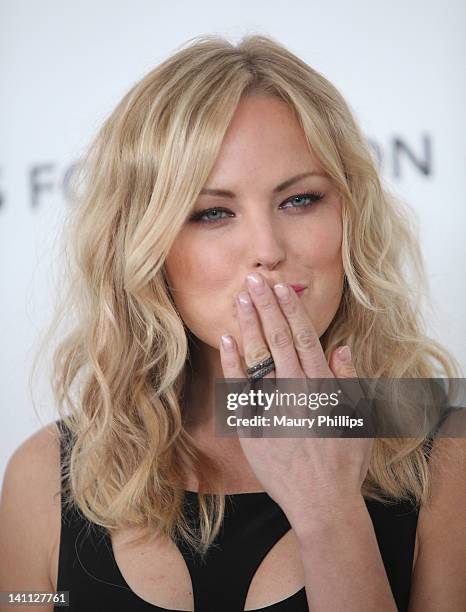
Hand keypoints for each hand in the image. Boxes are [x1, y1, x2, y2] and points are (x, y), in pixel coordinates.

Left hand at [219, 272, 373, 530]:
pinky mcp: (253, 426)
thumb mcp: (359, 419)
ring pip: (258, 357)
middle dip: (266, 306)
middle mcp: (295, 391)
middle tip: (254, 279)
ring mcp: (271, 408)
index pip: (303, 338)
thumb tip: (341, 346)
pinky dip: (232, 364)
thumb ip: (349, 381)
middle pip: (278, 339)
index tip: (280, 287)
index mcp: (322, 386)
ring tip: (240, 298)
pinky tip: (225, 341)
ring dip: (249, 325)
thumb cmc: (344, 462)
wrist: (321, 502)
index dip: (290, 310)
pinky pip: (239, 390)